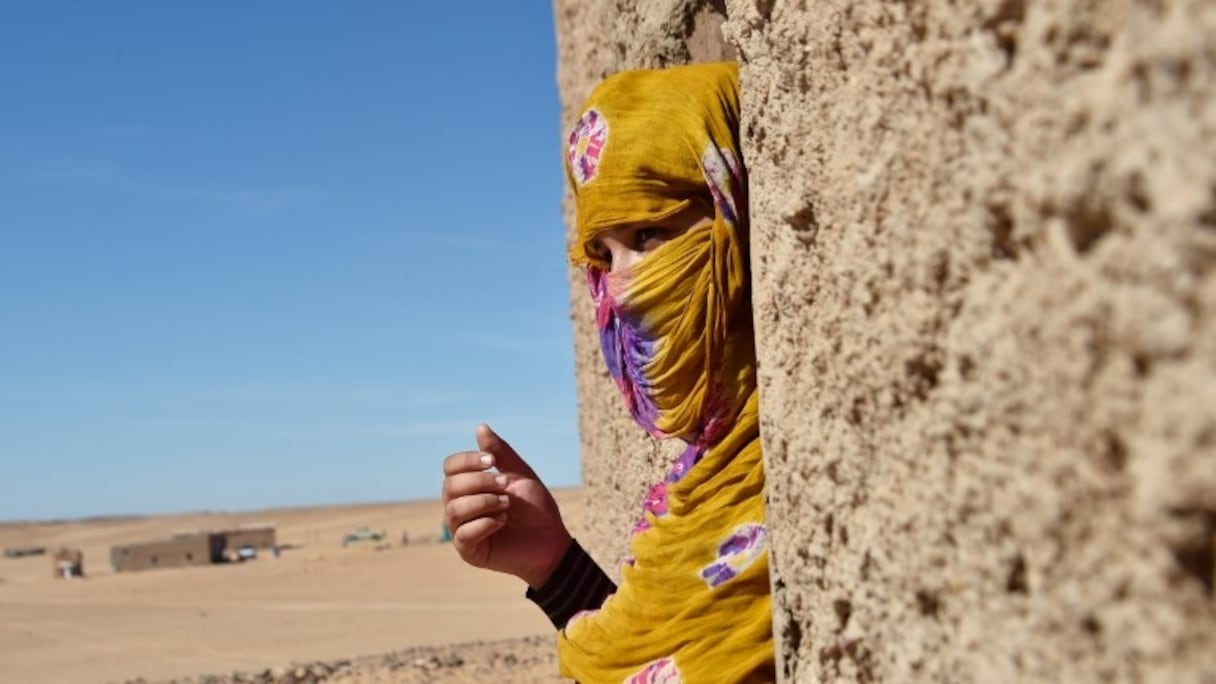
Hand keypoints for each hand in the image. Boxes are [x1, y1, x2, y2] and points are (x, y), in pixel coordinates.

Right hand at [441, 424, 571, 587]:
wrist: (551, 541)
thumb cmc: (535, 509)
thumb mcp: (519, 475)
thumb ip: (500, 453)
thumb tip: (480, 427)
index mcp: (469, 486)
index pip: (450, 467)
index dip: (467, 461)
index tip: (491, 462)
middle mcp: (460, 506)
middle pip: (449, 486)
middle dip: (480, 482)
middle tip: (505, 485)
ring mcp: (462, 529)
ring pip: (454, 509)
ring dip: (483, 502)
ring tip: (506, 504)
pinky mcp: (469, 551)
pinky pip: (463, 534)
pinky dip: (484, 523)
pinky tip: (502, 521)